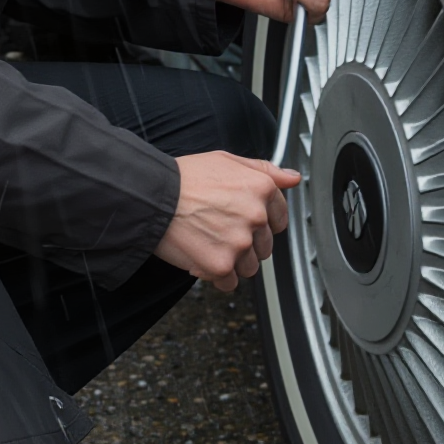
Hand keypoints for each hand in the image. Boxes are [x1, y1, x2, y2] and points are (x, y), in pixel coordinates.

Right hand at [157, 150, 298, 290]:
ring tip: (207, 241)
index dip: (260, 221)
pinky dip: (215, 275)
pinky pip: (230, 283)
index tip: (243, 220)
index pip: (280, 218)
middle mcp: (255, 216)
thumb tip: (293, 178)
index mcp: (260, 189)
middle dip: (244, 241)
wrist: (150, 196)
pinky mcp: (221, 266)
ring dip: (231, 260)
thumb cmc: (183, 178)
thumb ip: (264, 169)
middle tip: (217, 227)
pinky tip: (201, 255)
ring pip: (249, 267)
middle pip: (264, 245)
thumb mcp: (224, 160)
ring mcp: (240, 243)